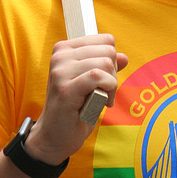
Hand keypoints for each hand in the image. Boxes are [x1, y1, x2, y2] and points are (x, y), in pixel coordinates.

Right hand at [25, 34, 127, 164]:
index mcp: (65, 49)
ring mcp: (60, 71)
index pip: (106, 40)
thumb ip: (105, 67)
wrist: (52, 137)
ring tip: (101, 99)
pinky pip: (98, 77)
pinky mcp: (65, 89)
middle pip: (108, 51)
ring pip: (105, 63)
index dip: (112, 61)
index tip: (103, 79)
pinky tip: (102, 103)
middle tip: (103, 92)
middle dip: (113, 73)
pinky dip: (108, 89)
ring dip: (111, 85)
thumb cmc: (73, 109)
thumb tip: (124, 57)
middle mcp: (60, 56)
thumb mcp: (91, 83)